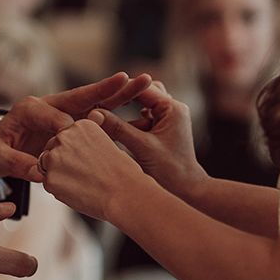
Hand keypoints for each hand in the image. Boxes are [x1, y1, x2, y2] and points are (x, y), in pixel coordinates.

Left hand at [0, 72, 151, 181]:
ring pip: (97, 104)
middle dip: (108, 89)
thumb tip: (37, 172)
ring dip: (121, 95)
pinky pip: (99, 119)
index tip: (76, 132)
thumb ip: (15, 163)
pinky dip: (119, 114)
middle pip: (84, 97)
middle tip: (130, 78)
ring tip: (146, 83)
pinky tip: (142, 111)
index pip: (54, 115)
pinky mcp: (76, 125)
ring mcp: (67, 115)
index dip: (65, 126)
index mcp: (31, 108)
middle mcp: (53, 107)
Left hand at [40, 119, 146, 219]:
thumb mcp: (108, 143)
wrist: (124, 194)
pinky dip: (59, 189)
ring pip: (46, 165)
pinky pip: (48, 183)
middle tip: (84, 174)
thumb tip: (75, 139)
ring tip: (83, 182)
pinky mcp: (50, 178)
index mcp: (80, 125)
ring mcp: (54, 157)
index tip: (87, 161)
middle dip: (62, 161)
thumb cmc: (122, 173)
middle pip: (52, 148)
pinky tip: (78, 191)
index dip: (74, 152)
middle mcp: (64, 136)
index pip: (65, 137)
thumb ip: (88, 138)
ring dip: (58, 174)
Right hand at [88, 82, 207, 200]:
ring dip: (126, 110)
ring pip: (143, 105)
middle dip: (123, 96)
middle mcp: (173, 109)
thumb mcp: (141, 147)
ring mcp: (169, 119)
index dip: (120, 89)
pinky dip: (130, 123)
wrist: (187, 191)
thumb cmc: (170, 171)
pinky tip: (116, 129)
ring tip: (107, 115)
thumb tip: (93, 114)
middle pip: (144, 92)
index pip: (143, 88)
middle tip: (102, 100)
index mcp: (173, 109)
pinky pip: (144, 118)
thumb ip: (117, 128)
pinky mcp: (163, 130)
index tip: (99, 91)